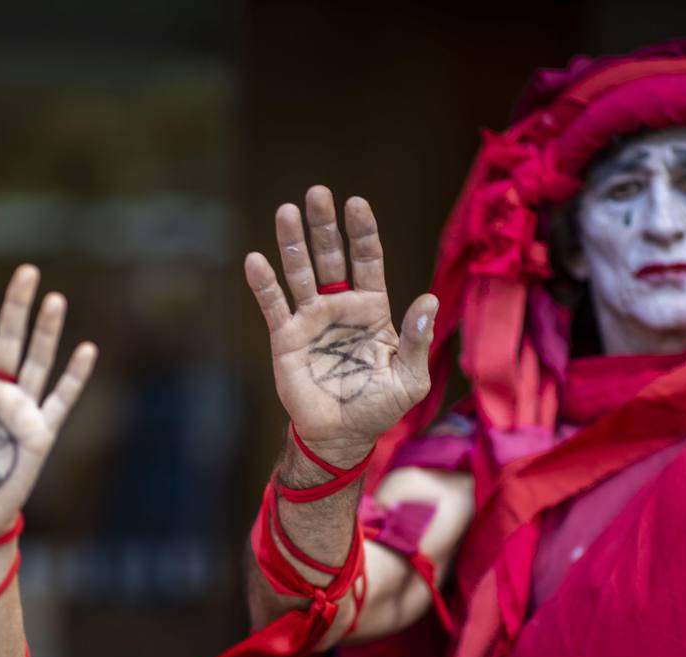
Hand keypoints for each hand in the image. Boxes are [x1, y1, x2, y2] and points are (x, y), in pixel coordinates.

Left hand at [0, 264, 97, 539]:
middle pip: (8, 339)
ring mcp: (21, 409)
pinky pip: (61, 398)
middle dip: (17, 306)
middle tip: (27, 271)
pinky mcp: (41, 431)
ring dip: (46, 331)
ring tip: (54, 299)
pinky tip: (86, 349)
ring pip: (37, 361)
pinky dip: (74, 375)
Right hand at [245, 186, 435, 465]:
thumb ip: (417, 339)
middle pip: (331, 256)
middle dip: (324, 225)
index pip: (368, 260)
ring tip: (286, 211)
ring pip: (300, 271)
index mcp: (372, 309)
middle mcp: (340, 306)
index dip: (363, 232)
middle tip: (317, 193)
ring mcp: (311, 319)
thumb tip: (429, 300)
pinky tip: (256, 260)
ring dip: (292, 242)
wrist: (341, 435)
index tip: (356, 203)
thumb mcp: (409, 378)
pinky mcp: (285, 337)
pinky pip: (273, 305)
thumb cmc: (379, 407)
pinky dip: (264, 283)